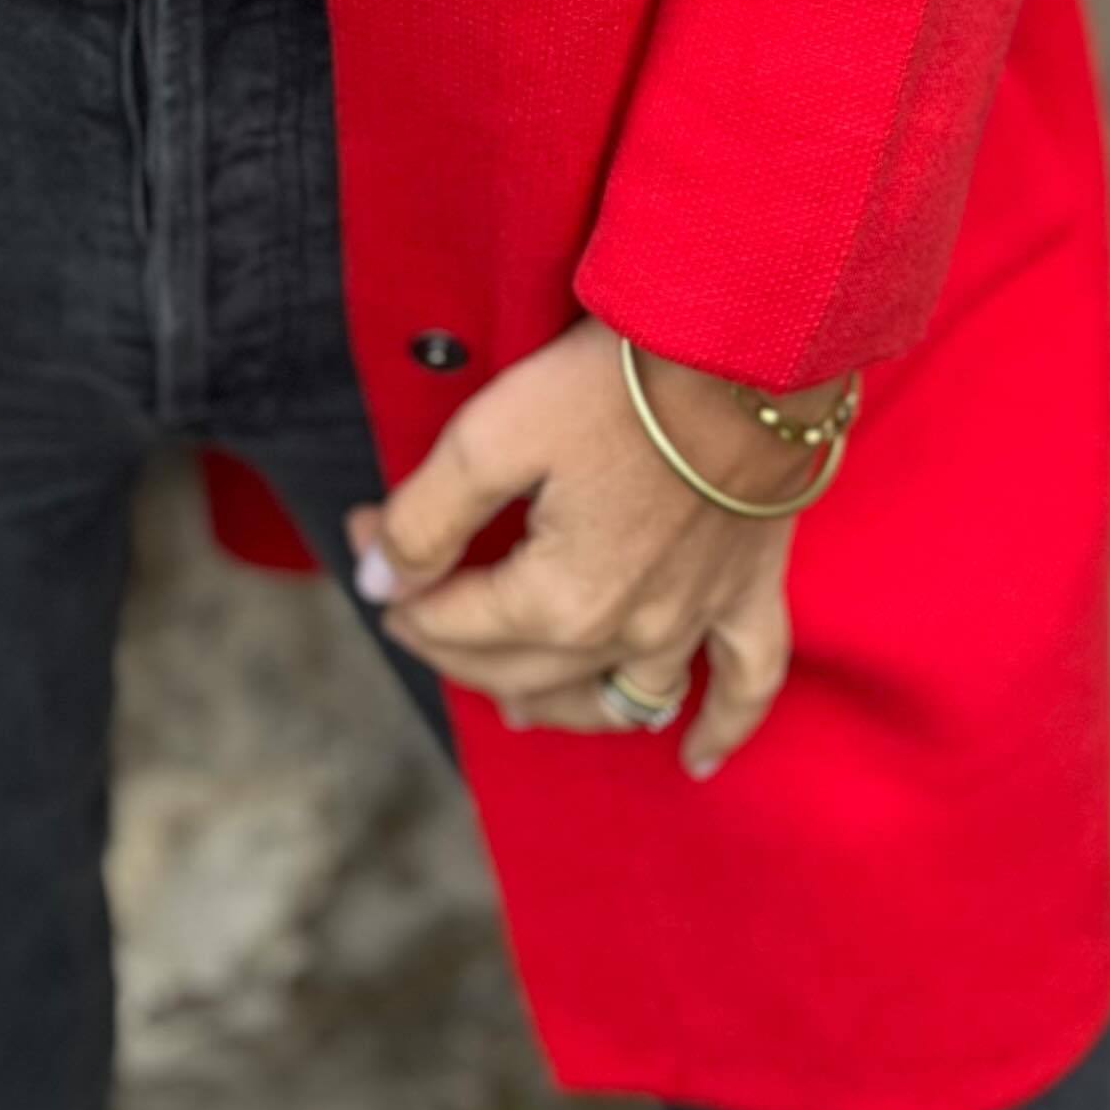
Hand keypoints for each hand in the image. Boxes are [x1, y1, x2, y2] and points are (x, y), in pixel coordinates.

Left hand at [345, 317, 823, 779]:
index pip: (451, 619)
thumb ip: (427, 517)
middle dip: (448, 641)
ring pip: (617, 700)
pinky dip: (721, 729)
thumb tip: (378, 580)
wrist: (745, 349)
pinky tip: (695, 761)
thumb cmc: (616, 386)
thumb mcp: (492, 435)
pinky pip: (745, 683)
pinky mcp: (750, 589)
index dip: (396, 582)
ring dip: (558, 706)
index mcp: (559, 601)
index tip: (360, 529)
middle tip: (408, 597)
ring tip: (514, 706)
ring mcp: (695, 618)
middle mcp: (627, 631)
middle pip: (519, 669)